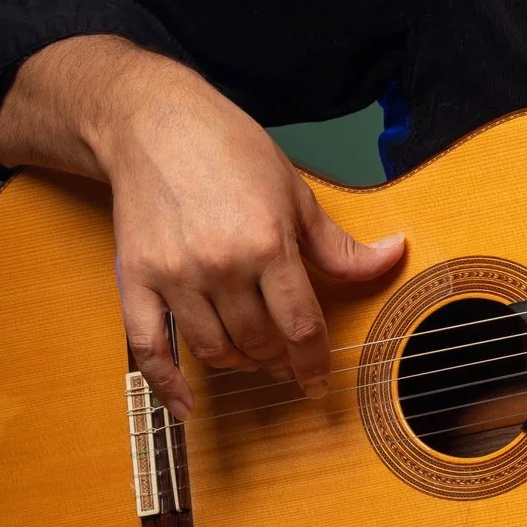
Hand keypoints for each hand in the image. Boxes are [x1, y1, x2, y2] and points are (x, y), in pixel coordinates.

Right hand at [0, 37, 404, 418]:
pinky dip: (166, 383)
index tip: (320, 383)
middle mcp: (220, 266)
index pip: (301, 326)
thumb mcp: (295, 191)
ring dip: (239, 363)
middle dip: (279, 359)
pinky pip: (149, 347)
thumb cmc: (228, 149)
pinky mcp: (135, 279)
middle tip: (286, 357)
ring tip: (251, 355)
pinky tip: (186, 404)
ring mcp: (175, 276)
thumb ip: (338, 243)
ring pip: (214, 350)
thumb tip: (391, 257)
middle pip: (259, 342)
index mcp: (267, 243)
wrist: (153, 122)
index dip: (315, 363)